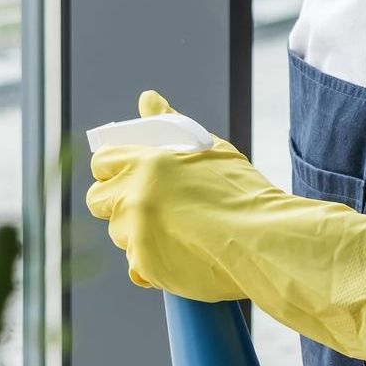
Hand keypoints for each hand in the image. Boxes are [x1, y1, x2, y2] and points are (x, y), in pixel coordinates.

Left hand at [84, 89, 365, 365]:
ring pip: (119, 234)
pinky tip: (184, 256)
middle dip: (116, 203)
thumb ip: (169, 124)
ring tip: (178, 232)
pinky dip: (154, 264)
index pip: (103, 161)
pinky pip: (136, 267)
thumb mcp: (208, 149)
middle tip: (149, 206)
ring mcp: (136, 234)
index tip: (124, 176)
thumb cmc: (245, 193)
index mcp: (148, 162)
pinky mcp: (145, 267)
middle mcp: (134, 196)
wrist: (266, 241)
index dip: (111, 169)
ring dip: (138, 233)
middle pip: (98, 200)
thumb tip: (148, 98)